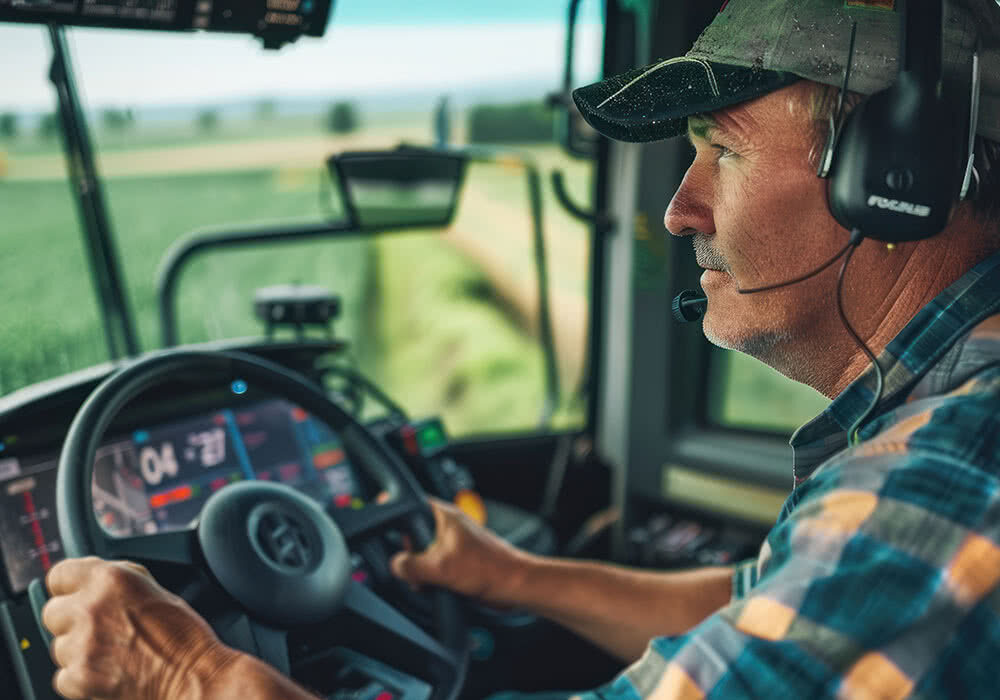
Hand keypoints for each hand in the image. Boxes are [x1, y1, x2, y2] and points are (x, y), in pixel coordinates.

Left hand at [42, 556, 239, 699]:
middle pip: (52, 612)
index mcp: (111, 579)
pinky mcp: (79, 676)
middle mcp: (91, 607)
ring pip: (59, 646)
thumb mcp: (152, 590)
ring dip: (79, 652)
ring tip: (113, 655)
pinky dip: (81, 679)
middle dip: (71, 622)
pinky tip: (109, 674)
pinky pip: (63, 676)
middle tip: (100, 631)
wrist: (193, 676)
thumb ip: (115, 582)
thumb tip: (88, 581)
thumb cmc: (182, 635)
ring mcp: (82, 643)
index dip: (68, 588)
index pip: (59, 574)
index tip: (73, 596)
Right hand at [389, 497, 529, 605]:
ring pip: (422, 553)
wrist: (513, 585)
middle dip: (408, 553)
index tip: (385, 525)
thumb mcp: (439, 567)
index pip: (411, 504)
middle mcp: (448, 527)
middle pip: (412, 534)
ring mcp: (453, 544)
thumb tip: (396, 565)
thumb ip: (411, 565)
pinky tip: (436, 587)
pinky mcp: (457, 561)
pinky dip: (430, 577)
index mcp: (444, 516)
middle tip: (414, 566)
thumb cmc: (489, 568)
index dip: (396, 514)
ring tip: (428, 580)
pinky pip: (433, 567)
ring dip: (420, 569)